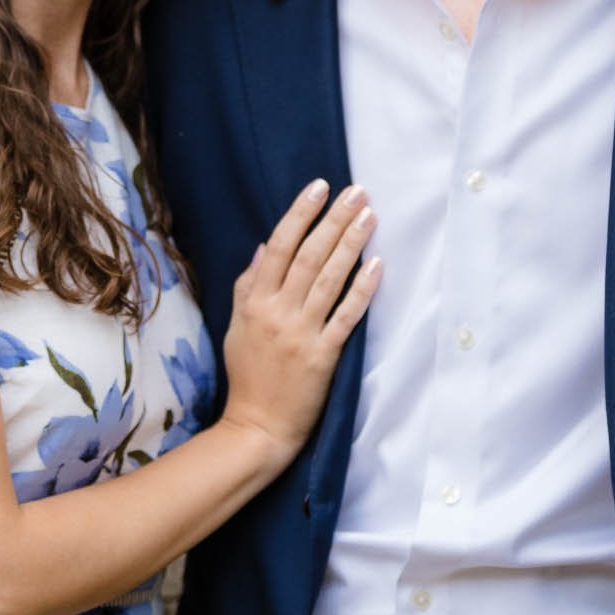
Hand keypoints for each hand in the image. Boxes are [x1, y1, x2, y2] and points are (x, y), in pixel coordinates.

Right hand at [220, 178, 378, 461]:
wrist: (257, 427)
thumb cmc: (248, 375)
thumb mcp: (237, 326)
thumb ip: (247, 286)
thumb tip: (263, 246)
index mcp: (254, 302)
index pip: (278, 247)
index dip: (299, 215)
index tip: (319, 188)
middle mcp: (277, 313)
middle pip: (308, 256)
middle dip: (333, 220)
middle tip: (356, 191)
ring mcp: (301, 334)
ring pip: (329, 279)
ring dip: (351, 244)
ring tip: (369, 215)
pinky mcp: (323, 356)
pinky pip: (346, 316)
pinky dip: (362, 290)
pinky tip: (377, 265)